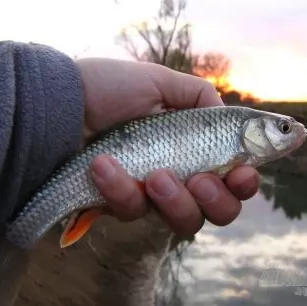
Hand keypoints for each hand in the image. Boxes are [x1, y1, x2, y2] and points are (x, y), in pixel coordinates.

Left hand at [76, 58, 259, 234]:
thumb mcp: (161, 82)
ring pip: (184, 221)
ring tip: (156, 175)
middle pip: (218, 211)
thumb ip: (200, 97)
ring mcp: (152, 195)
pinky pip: (135, 211)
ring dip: (176, 200)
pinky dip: (122, 189)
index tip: (242, 173)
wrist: (61, 104)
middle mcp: (181, 175)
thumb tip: (223, 118)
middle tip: (201, 180)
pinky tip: (103, 165)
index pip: (233, 176)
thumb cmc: (110, 88)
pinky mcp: (122, 205)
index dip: (245, 182)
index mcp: (195, 147)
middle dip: (217, 201)